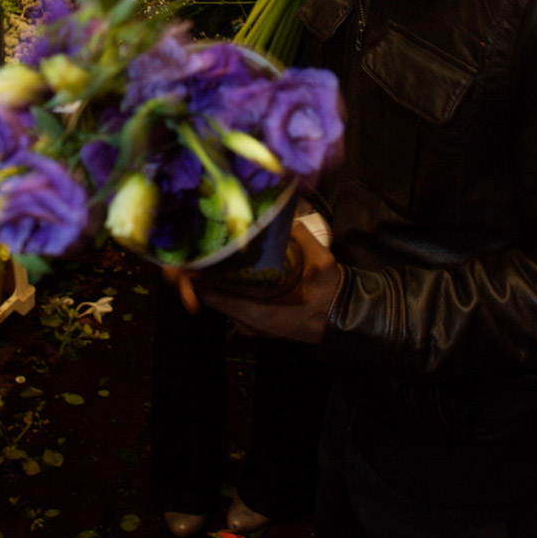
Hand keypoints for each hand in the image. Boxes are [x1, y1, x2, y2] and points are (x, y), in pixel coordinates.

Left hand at [161, 219, 341, 343]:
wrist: (345, 321)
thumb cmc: (331, 294)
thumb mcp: (320, 260)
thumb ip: (300, 235)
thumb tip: (284, 211)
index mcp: (255, 310)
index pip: (209, 292)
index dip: (196, 273)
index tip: (191, 254)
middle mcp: (247, 322)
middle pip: (211, 296)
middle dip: (205, 273)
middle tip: (203, 247)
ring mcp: (251, 326)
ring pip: (223, 301)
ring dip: (219, 281)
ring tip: (218, 255)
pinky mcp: (258, 326)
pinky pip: (235, 306)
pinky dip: (231, 289)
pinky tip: (237, 271)